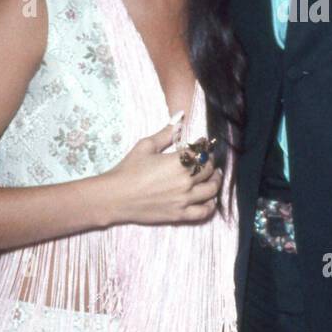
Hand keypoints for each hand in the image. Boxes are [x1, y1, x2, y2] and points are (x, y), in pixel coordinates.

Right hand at [102, 120, 222, 226]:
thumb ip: (166, 132)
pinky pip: (204, 212)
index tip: (202, 145)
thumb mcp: (146, 145)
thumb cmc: (129, 169)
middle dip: (210, 162)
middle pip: (209, 169)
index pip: (202, 152)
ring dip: (216, 181)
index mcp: (179, 161)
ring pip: (211, 190)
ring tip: (214, 176)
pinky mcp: (180, 215)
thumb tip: (180, 116)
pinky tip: (210, 199)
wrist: (115, 197)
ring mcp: (184, 199)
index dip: (204, 147)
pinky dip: (211, 205)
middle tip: (208, 159)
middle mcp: (186, 180)